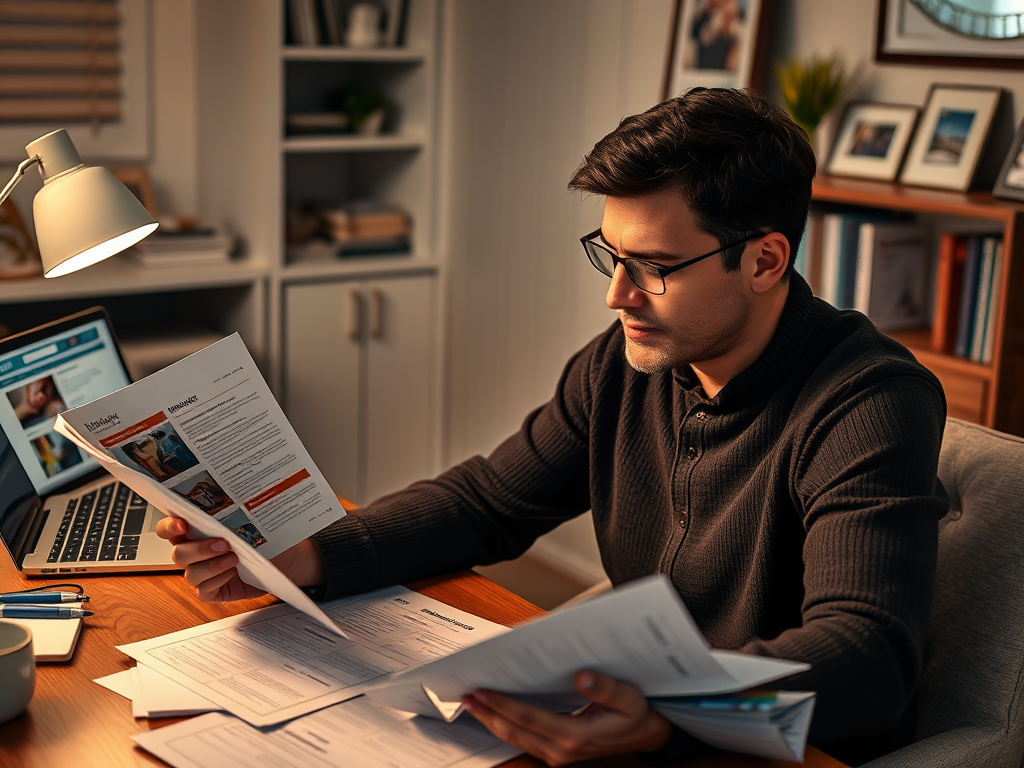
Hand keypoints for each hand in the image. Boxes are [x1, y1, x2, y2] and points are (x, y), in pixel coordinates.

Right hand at [156, 517, 324, 602]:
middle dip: (199, 548)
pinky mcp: (214, 591)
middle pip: (178, 553)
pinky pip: (204, 590)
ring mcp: (203, 573)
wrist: (287, 558)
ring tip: (234, 558)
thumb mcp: (250, 520)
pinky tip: (233, 573)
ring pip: (191, 573)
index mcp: (196, 531)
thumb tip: (231, 497)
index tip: (182, 523)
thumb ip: (232, 514)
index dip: (169, 526)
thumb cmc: (265, 537)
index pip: (168, 528)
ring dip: (211, 565)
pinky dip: (217, 580)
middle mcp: (195, 552)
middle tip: (223, 543)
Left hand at [461, 670, 671, 765]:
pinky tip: (495, 712)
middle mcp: (561, 749)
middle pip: (514, 731)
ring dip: (492, 720)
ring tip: (473, 703)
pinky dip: (505, 725)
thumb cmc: (636, 714)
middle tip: (466, 694)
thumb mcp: (629, 697)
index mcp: (575, 735)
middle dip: (487, 713)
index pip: (528, 718)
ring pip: (515, 738)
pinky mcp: (556, 752)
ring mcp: (557, 754)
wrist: (645, 735)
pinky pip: (523, 739)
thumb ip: (606, 687)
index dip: (502, 705)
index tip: (482, 691)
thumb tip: (582, 676)